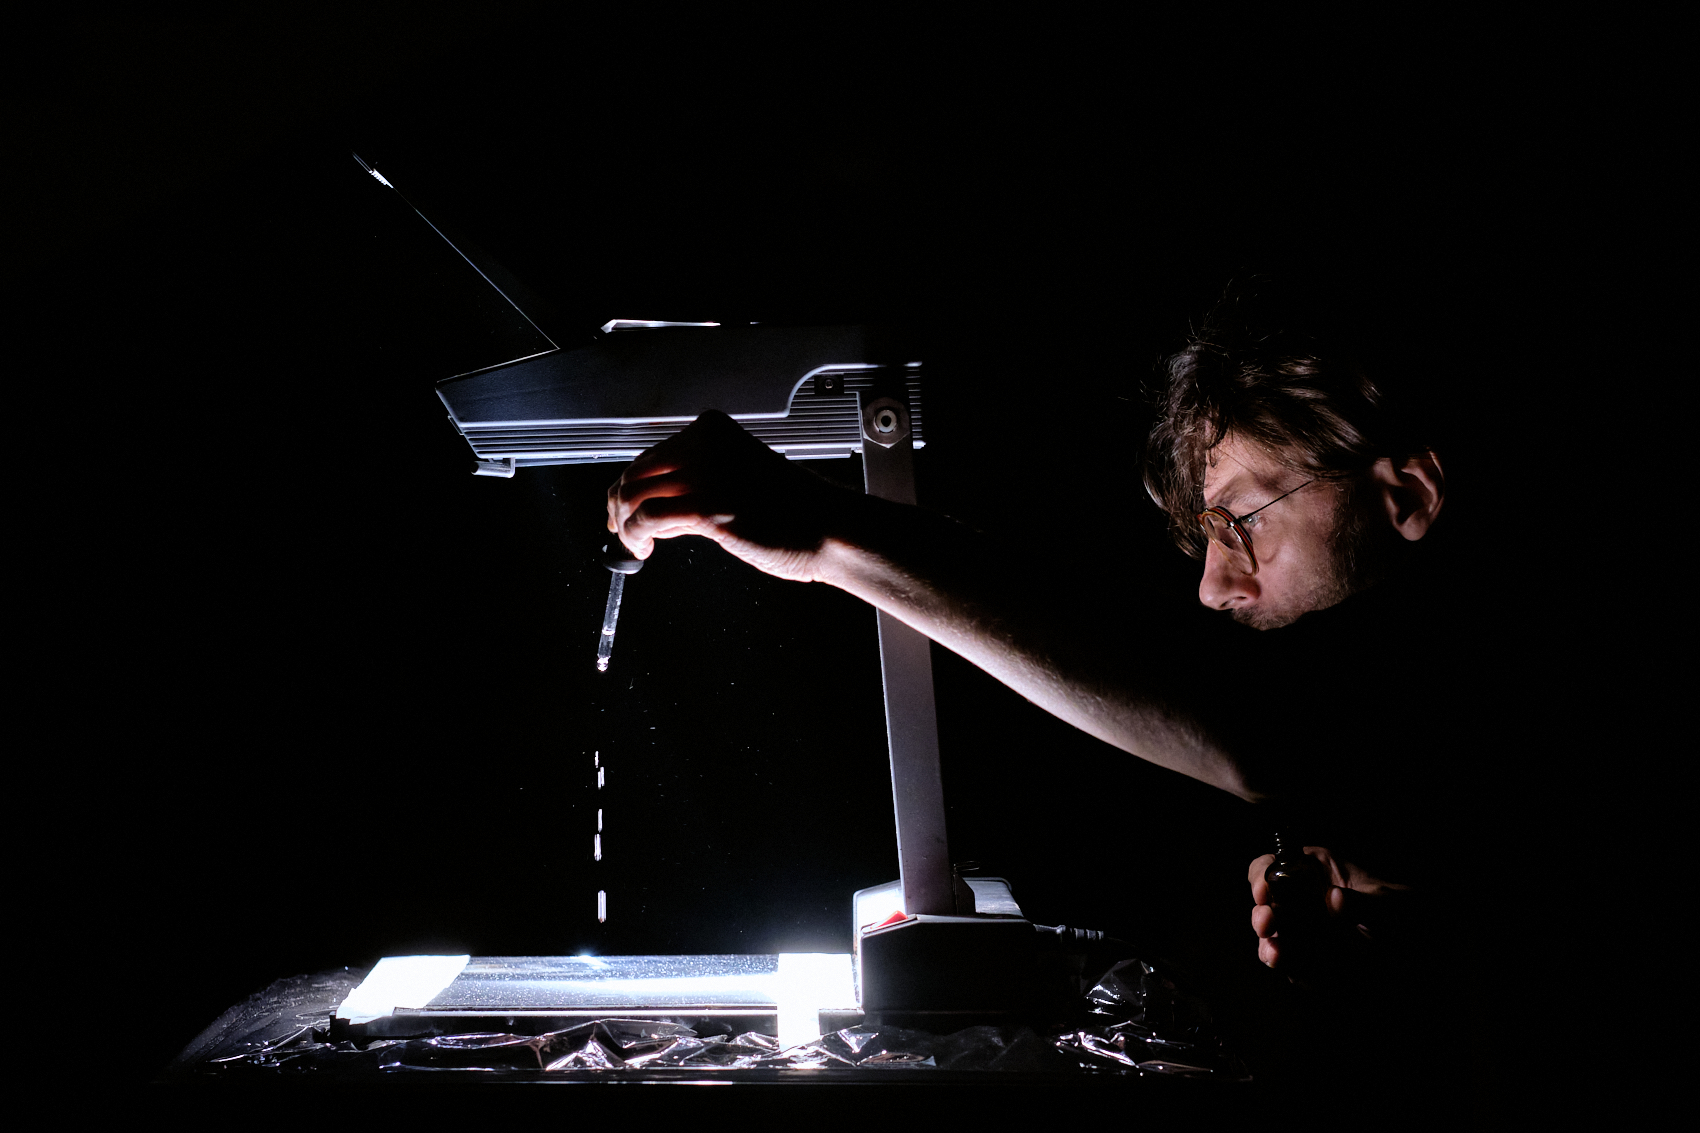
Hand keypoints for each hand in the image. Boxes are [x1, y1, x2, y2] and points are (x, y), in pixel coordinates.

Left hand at [606, 411, 853, 582]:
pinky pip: (646, 519)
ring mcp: (701, 474)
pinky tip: (644, 549)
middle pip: (636, 472)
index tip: (623, 507)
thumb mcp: (739, 477)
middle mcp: (702, 445)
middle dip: (620, 505)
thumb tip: (660, 505)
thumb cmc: (796, 510)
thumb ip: (700, 481)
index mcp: (712, 431)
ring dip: (625, 524)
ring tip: (635, 545)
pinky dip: (635, 536)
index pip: (652, 455)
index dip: (631, 484)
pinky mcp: (703, 507)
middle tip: (619, 529)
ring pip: (633, 494)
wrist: (829, 527)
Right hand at [1247, 846, 1409, 982]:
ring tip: (1277, 955)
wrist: (1417, 949)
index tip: (1264, 892)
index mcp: (1314, 871)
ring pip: (1272, 938)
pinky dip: (1291, 969)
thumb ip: (1363, 901)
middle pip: (1265, 904)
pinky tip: (1298, 971)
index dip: (1263, 876)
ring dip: (1270, 947)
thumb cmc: (1401, 911)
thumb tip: (1333, 899)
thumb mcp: (1389, 902)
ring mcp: (1302, 931)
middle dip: (1262, 916)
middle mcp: (1301, 900)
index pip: (1274, 865)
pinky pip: (1291, 965)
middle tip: (1267, 925)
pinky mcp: (1308, 959)